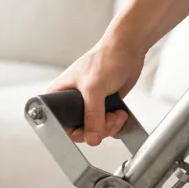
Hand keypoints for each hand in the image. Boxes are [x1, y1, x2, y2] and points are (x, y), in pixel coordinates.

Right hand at [48, 32, 145, 146]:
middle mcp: (72, 101)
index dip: (76, 132)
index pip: (61, 124)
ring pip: (96, 130)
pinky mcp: (104, 105)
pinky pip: (107, 125)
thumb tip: (91, 138)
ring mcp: (89, 104)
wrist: (128, 49)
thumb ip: (92, 116)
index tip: (89, 130)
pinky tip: (120, 115)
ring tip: (117, 115)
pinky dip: (116, 124)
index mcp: (60, 94)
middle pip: (81, 131)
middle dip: (98, 129)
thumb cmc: (105, 58)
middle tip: (108, 119)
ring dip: (110, 126)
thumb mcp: (94, 89)